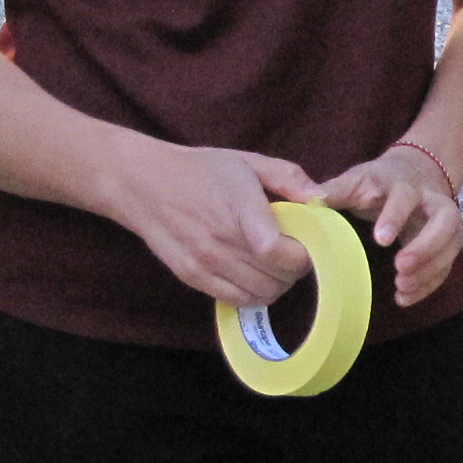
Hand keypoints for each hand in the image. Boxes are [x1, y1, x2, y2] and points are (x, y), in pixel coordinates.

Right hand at [96, 138, 316, 308]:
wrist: (142, 183)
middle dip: (295, 268)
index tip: (305, 242)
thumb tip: (320, 199)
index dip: (302, 255)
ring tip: (273, 262)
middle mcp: (221, 242)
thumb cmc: (200, 170)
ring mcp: (205, 264)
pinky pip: (237, 301)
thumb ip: (288, 177)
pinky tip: (252, 272)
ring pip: (261, 295)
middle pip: (277, 279)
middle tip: (292, 250)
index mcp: (239, 210)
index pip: (278, 253)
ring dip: (276, 283)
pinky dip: (253, 293)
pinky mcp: (192, 278)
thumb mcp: (247, 161)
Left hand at [315, 142, 462, 307]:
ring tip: (402, 287)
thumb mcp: (356, 180)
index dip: (394, 217)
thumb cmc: (378, 182)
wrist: (415, 173)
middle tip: (401, 267)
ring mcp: (445, 223)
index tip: (381, 239)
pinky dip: (429, 283)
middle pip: (444, 221)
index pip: (404, 198)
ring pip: (452, 244)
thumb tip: (306, 199)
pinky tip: (405, 297)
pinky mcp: (448, 242)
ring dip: (430, 269)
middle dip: (426, 246)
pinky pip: (447, 264)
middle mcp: (431, 201)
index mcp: (404, 185)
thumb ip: (334, 190)